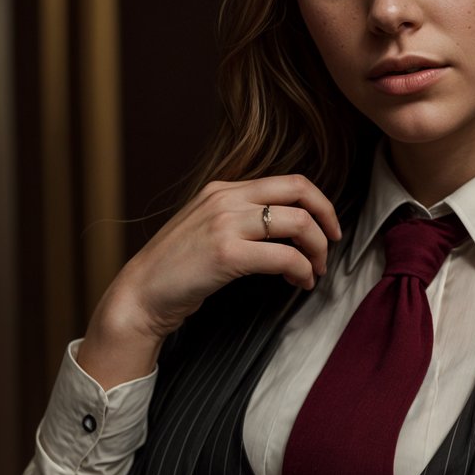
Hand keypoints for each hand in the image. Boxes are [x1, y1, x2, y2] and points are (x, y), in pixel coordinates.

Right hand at [76, 173, 341, 389]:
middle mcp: (226, 198)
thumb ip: (240, 219)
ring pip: (298, 223)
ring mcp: (225, 223)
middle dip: (327, 218)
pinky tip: (300, 283)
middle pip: (299, 191)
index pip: (287, 180)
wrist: (141, 294)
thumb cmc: (176, 270)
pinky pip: (284, 257)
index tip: (327, 227)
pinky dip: (302, 271)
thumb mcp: (208, 229)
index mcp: (223, 189)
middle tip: (333, 245)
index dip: (318, 202)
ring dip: (317, 250)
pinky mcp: (227, 254)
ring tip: (314, 272)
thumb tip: (283, 230)